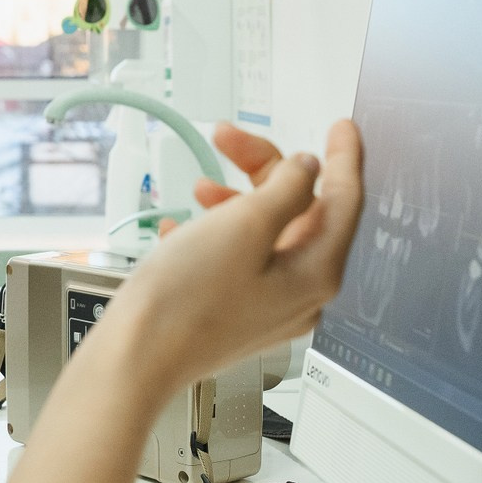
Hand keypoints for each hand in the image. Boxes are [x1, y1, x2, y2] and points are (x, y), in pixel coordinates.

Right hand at [91, 118, 363, 403]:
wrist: (136, 355)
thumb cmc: (186, 299)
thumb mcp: (244, 225)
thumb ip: (286, 189)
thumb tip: (307, 170)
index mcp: (315, 274)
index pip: (346, 203)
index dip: (344, 157)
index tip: (341, 127)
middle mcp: (300, 294)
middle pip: (302, 212)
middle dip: (266, 171)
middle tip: (230, 140)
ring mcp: (268, 306)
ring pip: (267, 233)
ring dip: (236, 200)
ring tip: (199, 190)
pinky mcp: (236, 312)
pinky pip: (239, 258)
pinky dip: (216, 232)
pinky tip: (181, 229)